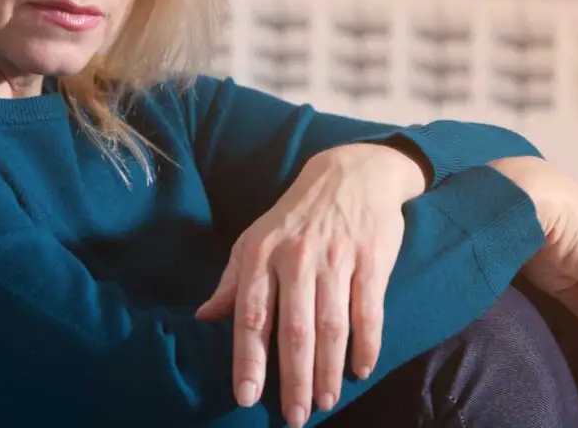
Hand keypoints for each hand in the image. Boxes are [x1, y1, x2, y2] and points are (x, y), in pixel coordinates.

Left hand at [195, 143, 421, 427]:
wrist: (351, 173)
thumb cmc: (296, 214)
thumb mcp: (255, 238)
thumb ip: (232, 281)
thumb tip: (205, 316)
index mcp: (261, 254)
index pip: (252, 315)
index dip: (248, 359)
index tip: (244, 396)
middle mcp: (297, 258)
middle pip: (295, 329)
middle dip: (292, 378)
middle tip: (293, 417)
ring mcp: (336, 259)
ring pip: (331, 326)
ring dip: (327, 370)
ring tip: (322, 402)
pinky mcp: (372, 260)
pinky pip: (369, 310)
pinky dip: (366, 344)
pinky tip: (360, 370)